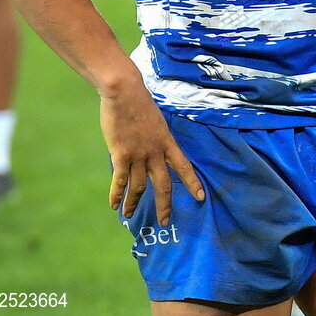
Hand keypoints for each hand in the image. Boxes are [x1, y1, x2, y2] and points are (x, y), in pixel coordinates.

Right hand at [100, 82, 204, 225]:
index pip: (184, 166)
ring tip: (129, 215)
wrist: (125, 93)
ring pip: (140, 187)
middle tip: (165, 222)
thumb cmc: (140, 103)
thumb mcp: (157, 121)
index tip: (200, 197)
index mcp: (168, 141)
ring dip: (134, 203)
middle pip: (164, 184)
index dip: (192, 183)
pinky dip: (117, 194)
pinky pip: (120, 180)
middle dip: (164, 205)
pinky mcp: (121, 154)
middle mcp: (156, 151)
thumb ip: (156, 137)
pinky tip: (114, 205)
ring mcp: (139, 154)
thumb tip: (152, 149)